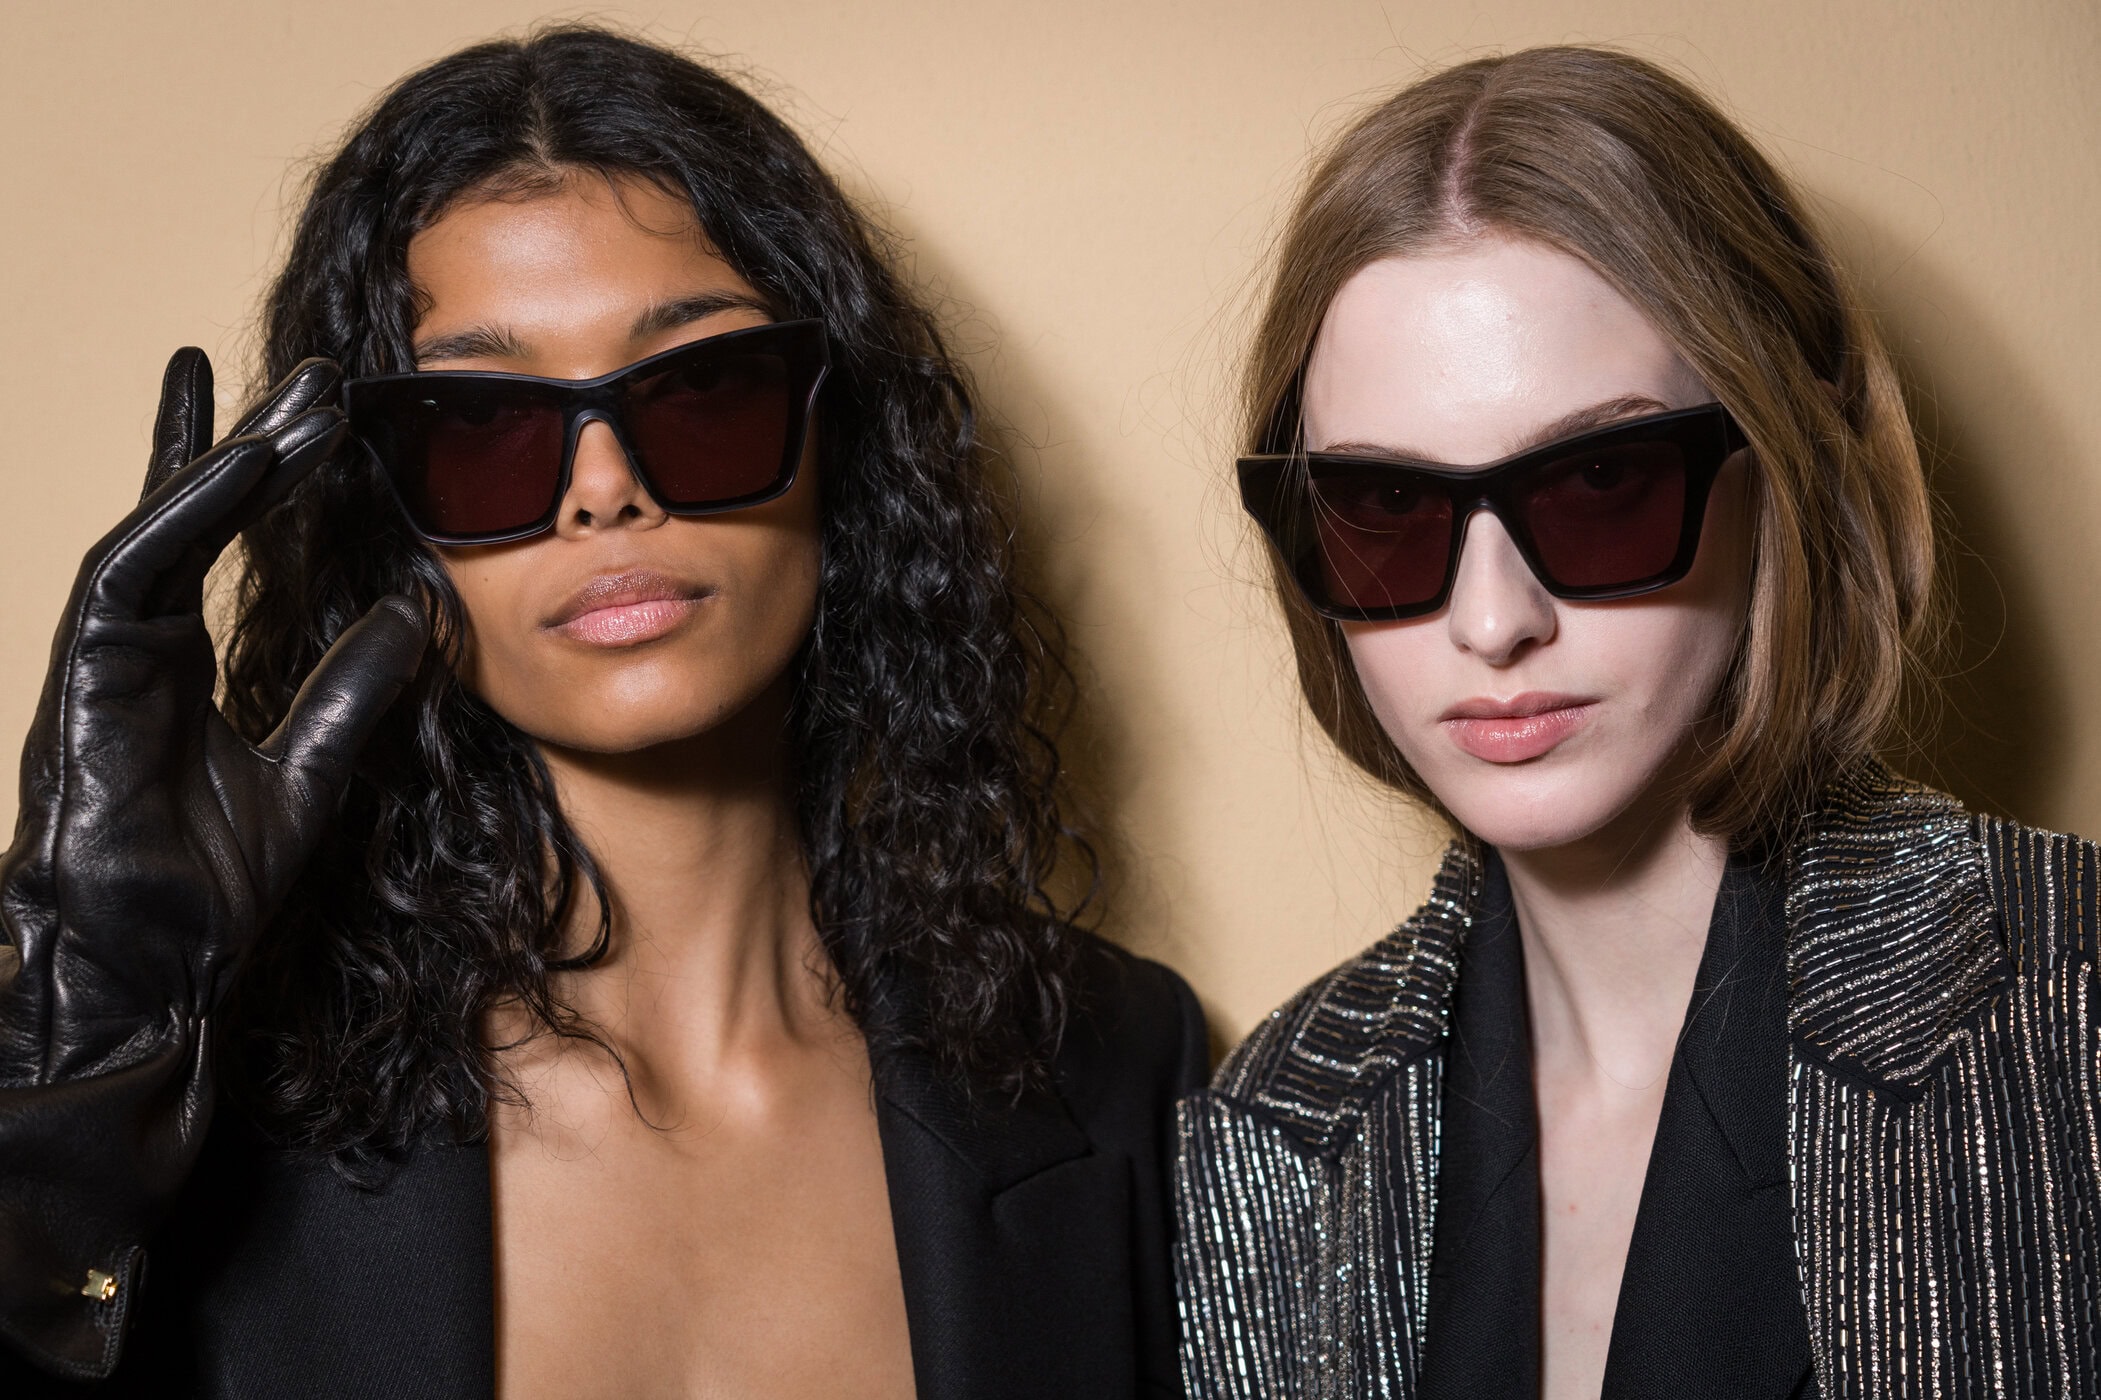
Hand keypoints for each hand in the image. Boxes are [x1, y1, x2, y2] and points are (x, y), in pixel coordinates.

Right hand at [0, 348, 427, 1377]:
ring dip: (228, 458)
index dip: (258, 469)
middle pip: (196, 515)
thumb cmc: (203, 890)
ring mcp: (101, 659)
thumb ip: (353, 691)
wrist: (147, 974)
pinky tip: (240, 462)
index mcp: (178, 662)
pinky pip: (132, 571)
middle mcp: (134, 645)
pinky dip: (186, 512)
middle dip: (256, 439)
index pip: (219, 541)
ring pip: (163, 526)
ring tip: (296, 402)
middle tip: (325, 372)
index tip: (312, 406)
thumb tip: (416, 613)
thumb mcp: (311, 771)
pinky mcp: (81, 679)